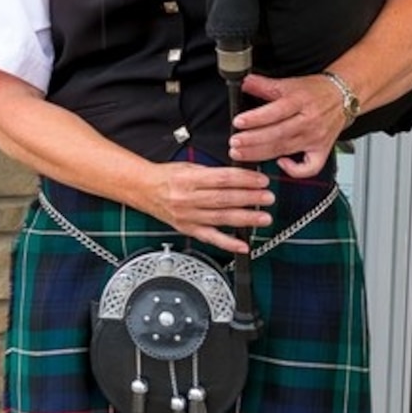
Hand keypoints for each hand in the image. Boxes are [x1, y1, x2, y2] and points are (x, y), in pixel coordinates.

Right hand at [142, 157, 276, 254]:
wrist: (143, 190)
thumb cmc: (167, 176)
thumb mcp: (189, 167)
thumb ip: (213, 173)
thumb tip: (241, 176)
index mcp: (189, 179)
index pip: (223, 179)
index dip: (245, 180)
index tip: (261, 180)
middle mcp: (188, 199)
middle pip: (225, 199)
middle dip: (250, 198)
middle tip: (268, 198)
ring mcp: (188, 216)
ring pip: (221, 218)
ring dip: (245, 219)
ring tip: (264, 218)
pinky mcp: (188, 229)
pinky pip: (210, 238)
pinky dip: (228, 243)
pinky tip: (243, 245)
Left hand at [230, 71, 348, 177]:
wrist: (343, 96)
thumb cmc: (315, 91)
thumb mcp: (289, 83)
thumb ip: (264, 85)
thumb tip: (244, 82)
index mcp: (301, 101)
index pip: (276, 111)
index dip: (256, 118)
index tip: (238, 122)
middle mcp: (310, 121)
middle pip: (278, 134)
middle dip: (253, 140)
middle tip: (234, 142)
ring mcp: (316, 138)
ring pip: (286, 149)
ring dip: (261, 154)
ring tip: (241, 153)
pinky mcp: (322, 150)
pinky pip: (310, 167)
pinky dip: (295, 170)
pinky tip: (280, 163)